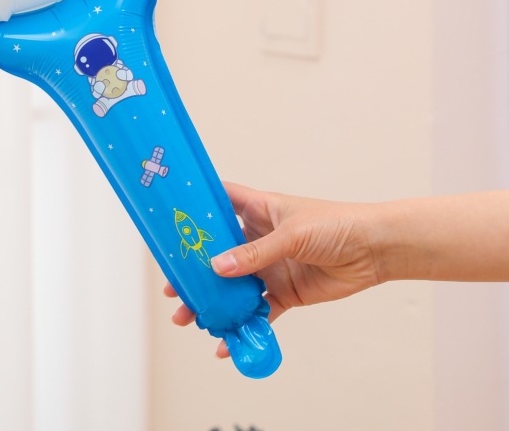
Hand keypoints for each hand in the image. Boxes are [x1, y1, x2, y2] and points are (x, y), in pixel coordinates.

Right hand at [166, 183, 383, 358]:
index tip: (169, 220)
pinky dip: (242, 327)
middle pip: (217, 251)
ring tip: (188, 318)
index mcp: (258, 209)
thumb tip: (217, 267)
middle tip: (172, 286)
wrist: (375, 251)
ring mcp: (270, 266)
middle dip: (194, 268)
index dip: (195, 208)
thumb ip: (255, 253)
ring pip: (232, 285)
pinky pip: (257, 312)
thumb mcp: (292, 234)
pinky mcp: (284, 292)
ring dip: (212, 301)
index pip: (219, 202)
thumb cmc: (336, 225)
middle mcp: (259, 237)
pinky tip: (225, 342)